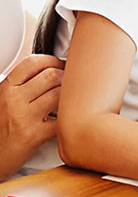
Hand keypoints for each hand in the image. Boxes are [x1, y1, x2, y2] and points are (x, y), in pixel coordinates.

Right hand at [0, 55, 63, 180]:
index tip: (62, 65)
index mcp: (6, 87)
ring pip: (60, 94)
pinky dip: (68, 117)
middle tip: (71, 83)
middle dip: (66, 77)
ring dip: (70, 96)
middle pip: (52, 75)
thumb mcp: (5, 99)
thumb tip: (54, 67)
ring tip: (68, 101)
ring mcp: (23, 117)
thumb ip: (24, 83)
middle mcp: (13, 99)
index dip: (53, 61)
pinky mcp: (33, 136)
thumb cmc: (2, 126)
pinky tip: (66, 118)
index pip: (34, 62)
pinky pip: (61, 118)